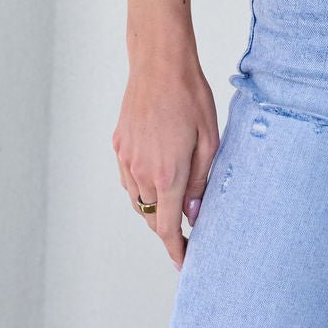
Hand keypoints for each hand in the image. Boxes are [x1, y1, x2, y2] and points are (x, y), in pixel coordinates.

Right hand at [112, 55, 219, 270]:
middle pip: (152, 217)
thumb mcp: (209, 140)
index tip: (184, 264)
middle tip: (189, 225)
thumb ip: (201, 182)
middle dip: (169, 228)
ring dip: (155, 207)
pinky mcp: (118, 145)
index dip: (177, 250)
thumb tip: (194, 215)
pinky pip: (129, 179)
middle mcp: (141, 172)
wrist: (159, 64)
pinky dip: (142, 186)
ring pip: (139, 200)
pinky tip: (158, 172)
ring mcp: (126, 159)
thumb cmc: (190, 96)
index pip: (168, 228)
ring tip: (176, 198)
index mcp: (167, 174)